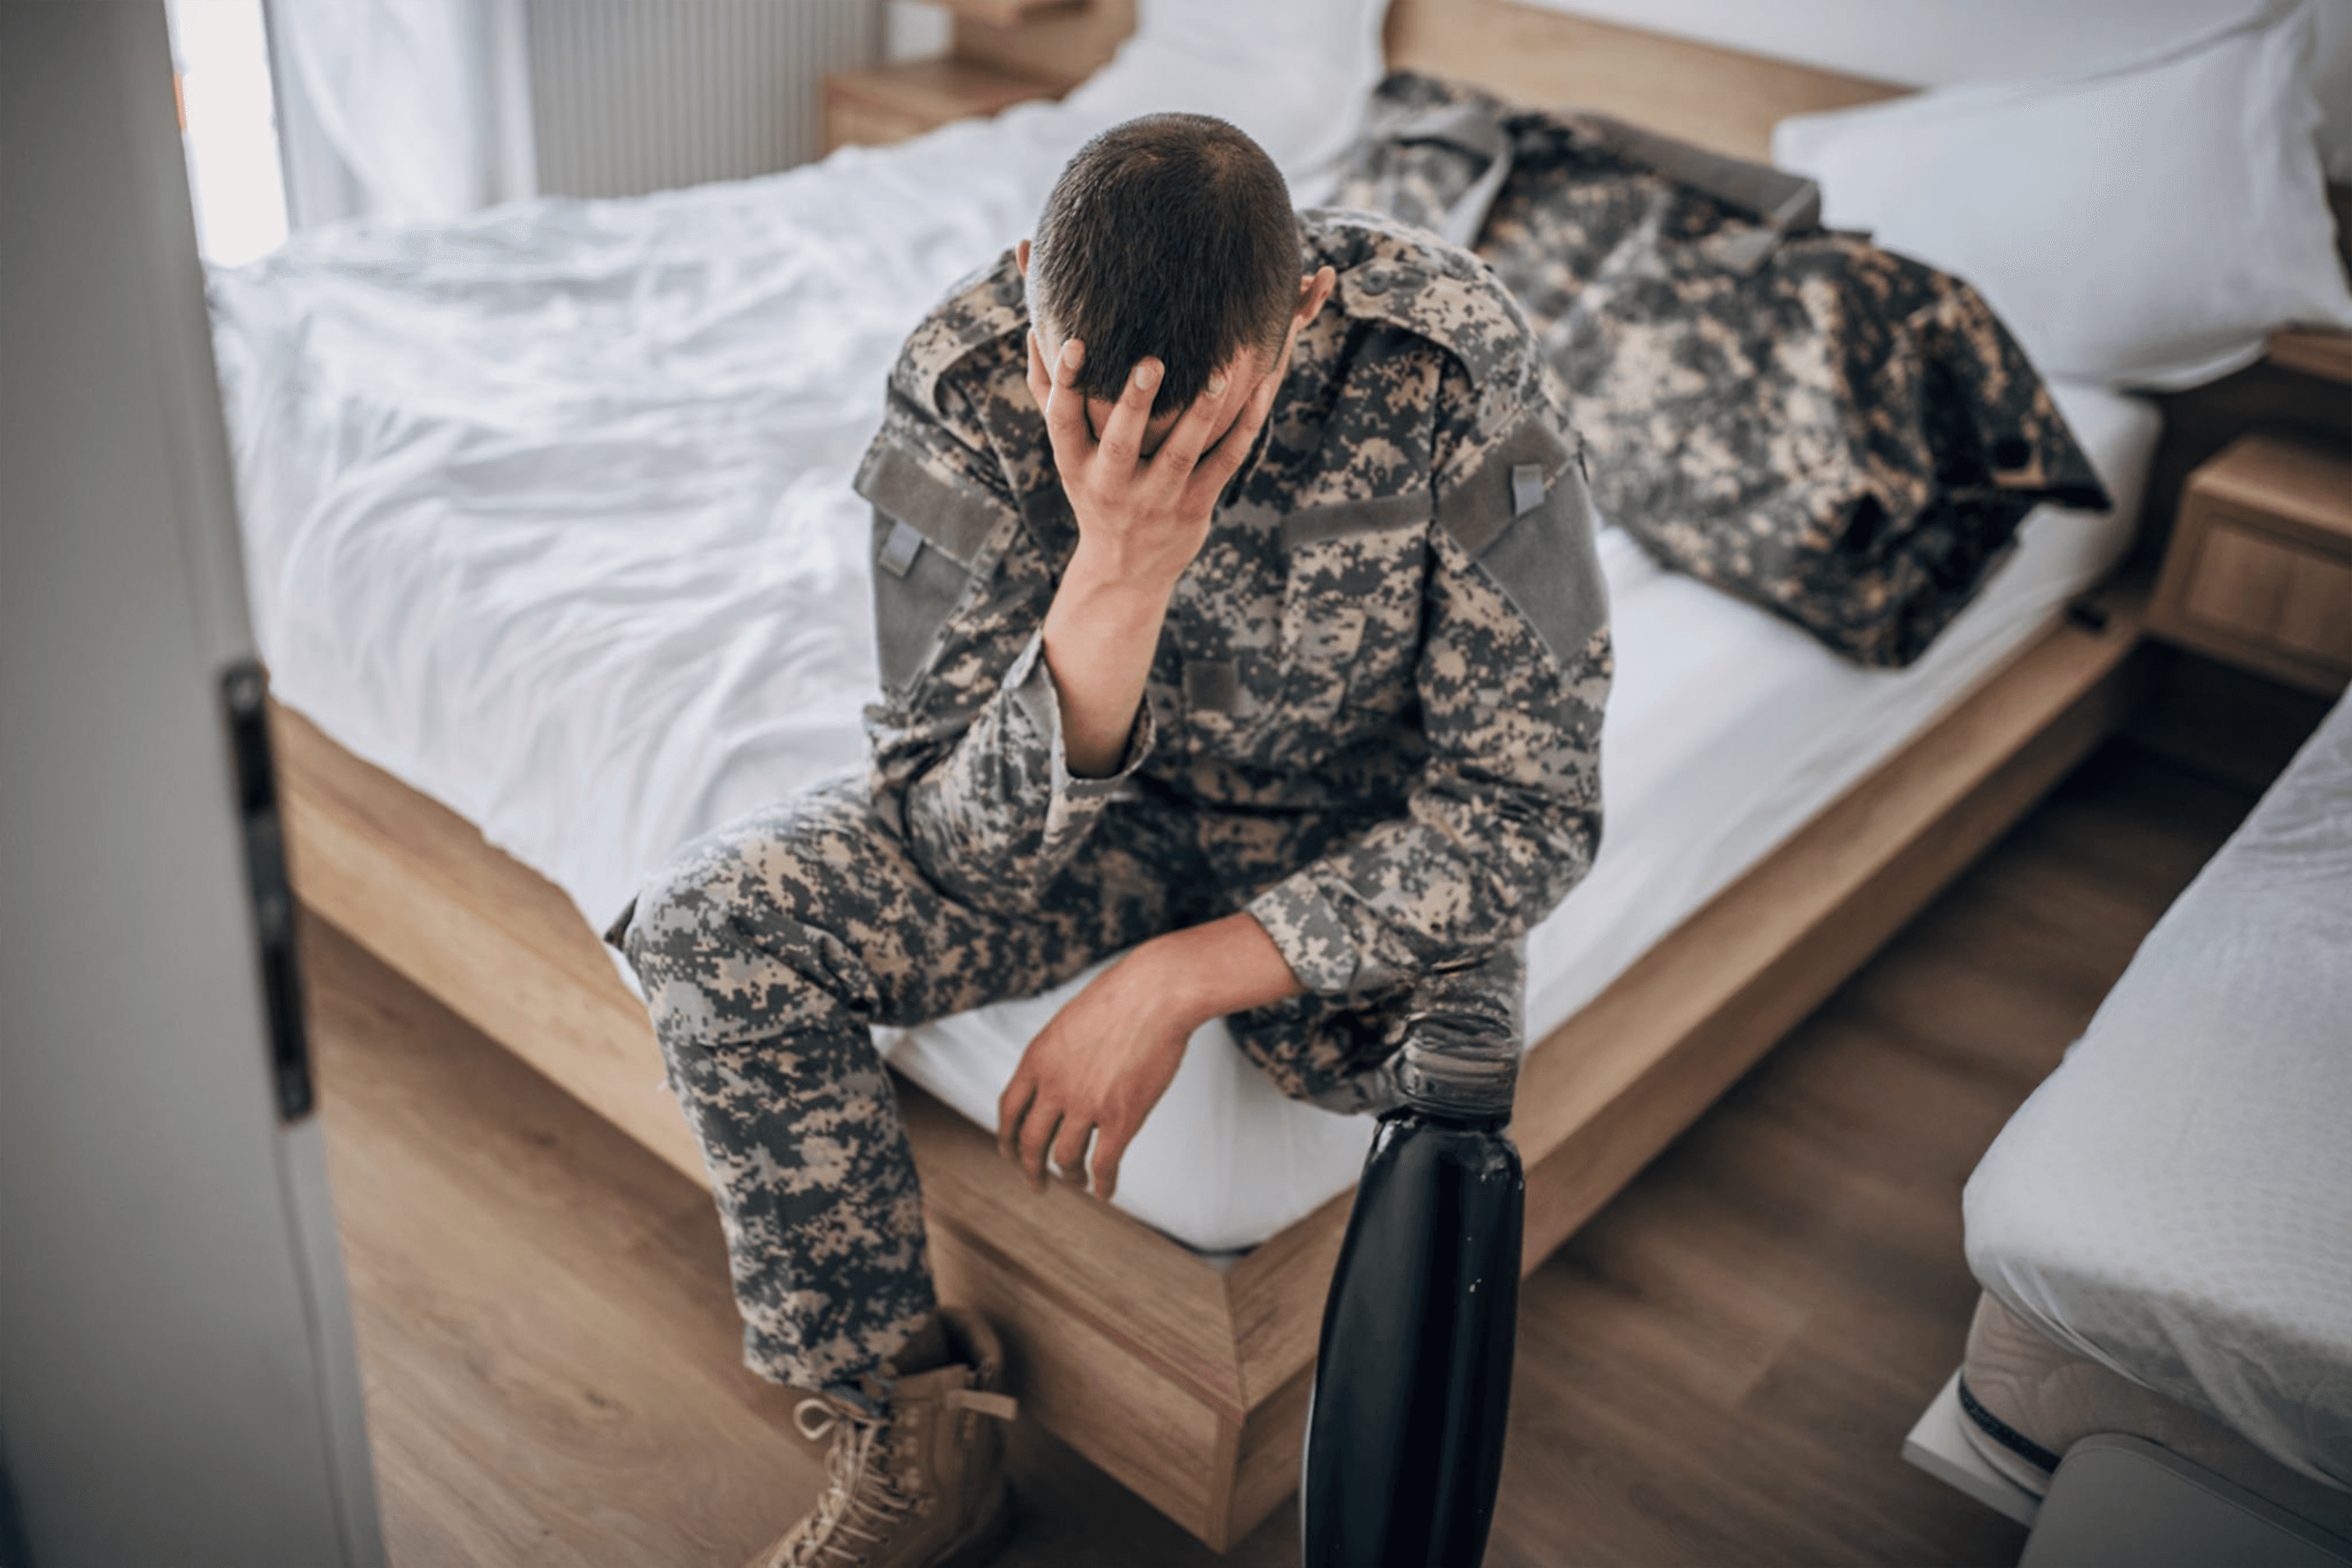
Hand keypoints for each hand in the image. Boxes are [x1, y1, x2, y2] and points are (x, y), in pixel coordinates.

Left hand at [994, 913, 1304, 1201]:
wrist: (1155, 993)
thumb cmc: (1121, 999)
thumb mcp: (1069, 1023)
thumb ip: (1056, 1057)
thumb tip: (1056, 1082)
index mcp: (1037, 1060)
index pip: (1008, 1109)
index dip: (1006, 1137)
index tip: (1009, 1153)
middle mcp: (1054, 1086)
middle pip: (1030, 1142)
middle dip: (1030, 1169)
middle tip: (1037, 1183)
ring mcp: (1086, 1104)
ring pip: (1064, 1158)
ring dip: (1068, 1176)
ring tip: (1075, 1180)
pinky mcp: (1120, 1118)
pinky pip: (1103, 1165)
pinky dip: (1101, 1185)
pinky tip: (1104, 1192)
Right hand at [1024, 331, 1277, 593]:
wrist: (1127, 570)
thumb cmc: (1096, 491)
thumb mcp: (1067, 455)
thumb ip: (1049, 396)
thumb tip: (1034, 331)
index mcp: (1075, 465)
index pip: (1062, 422)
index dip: (1066, 384)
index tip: (1073, 344)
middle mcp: (1112, 485)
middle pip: (1121, 442)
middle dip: (1135, 403)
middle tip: (1151, 362)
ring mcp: (1156, 498)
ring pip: (1180, 453)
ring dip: (1200, 413)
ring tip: (1218, 373)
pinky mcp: (1195, 505)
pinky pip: (1224, 462)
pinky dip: (1246, 427)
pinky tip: (1263, 389)